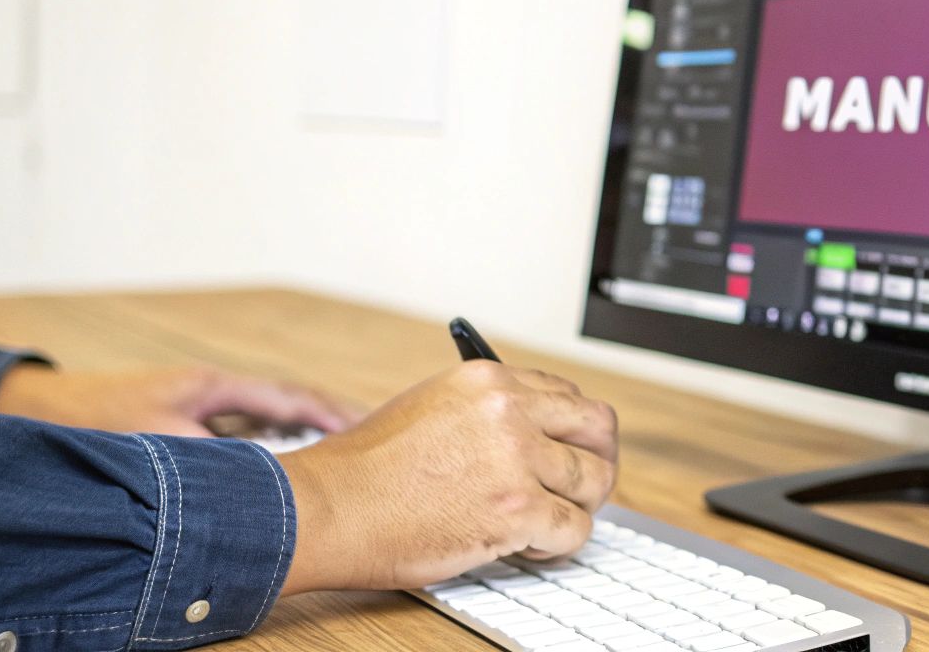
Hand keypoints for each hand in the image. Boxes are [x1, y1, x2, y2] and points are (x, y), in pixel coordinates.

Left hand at [0, 364, 361, 436]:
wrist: (44, 410)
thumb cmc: (96, 417)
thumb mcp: (159, 439)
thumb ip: (211, 459)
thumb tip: (255, 481)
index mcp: (216, 385)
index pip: (290, 397)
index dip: (331, 414)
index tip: (367, 428)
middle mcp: (214, 391)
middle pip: (286, 404)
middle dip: (327, 419)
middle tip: (367, 438)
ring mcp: (201, 406)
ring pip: (265, 420)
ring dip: (299, 435)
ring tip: (334, 454)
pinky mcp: (186, 424)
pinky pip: (242, 434)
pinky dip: (268, 448)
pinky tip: (275, 469)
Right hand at [276, 359, 618, 593]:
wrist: (330, 508)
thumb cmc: (366, 469)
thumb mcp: (431, 408)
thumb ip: (486, 412)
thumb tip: (530, 433)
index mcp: (489, 381)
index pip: (566, 395)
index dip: (572, 430)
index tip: (568, 450)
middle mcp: (510, 411)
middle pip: (598, 427)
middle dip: (597, 458)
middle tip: (582, 486)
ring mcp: (517, 460)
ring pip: (595, 480)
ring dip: (577, 506)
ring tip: (544, 522)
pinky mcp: (517, 511)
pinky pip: (575, 529)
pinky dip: (559, 545)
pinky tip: (528, 546)